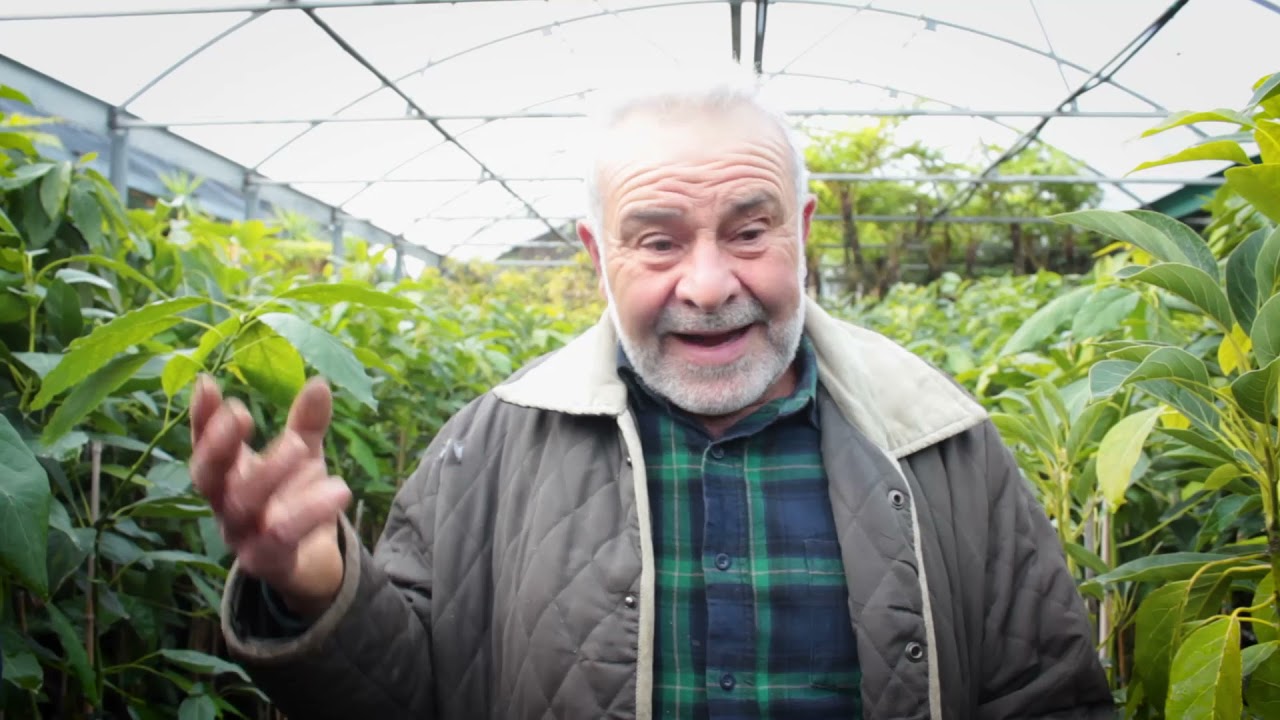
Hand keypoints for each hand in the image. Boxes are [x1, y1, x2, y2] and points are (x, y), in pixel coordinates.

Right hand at [189, 374, 351, 618]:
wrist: (310, 562)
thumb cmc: (295, 499)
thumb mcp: (304, 457)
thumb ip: (307, 424)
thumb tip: (319, 383)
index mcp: (227, 475)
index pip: (204, 444)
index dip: (201, 417)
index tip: (206, 383)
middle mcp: (224, 505)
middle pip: (207, 477)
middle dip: (219, 444)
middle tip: (240, 413)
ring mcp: (240, 536)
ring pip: (243, 506)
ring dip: (271, 472)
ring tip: (302, 445)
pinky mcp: (266, 561)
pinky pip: (281, 537)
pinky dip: (309, 512)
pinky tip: (339, 490)